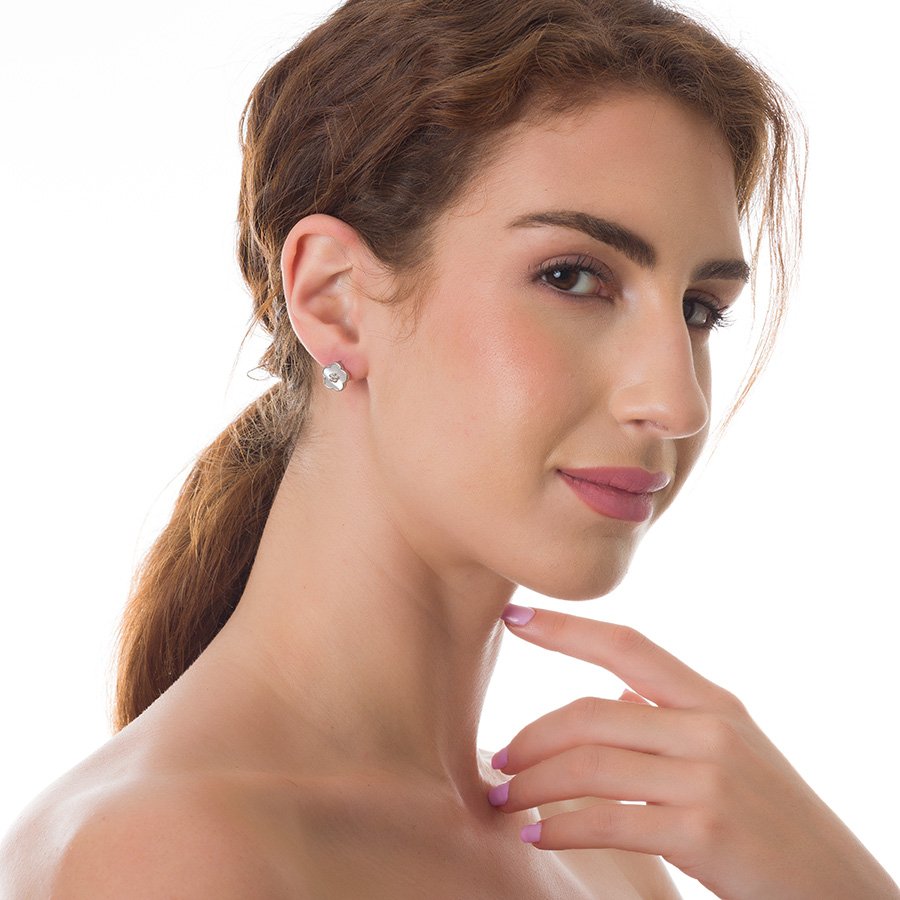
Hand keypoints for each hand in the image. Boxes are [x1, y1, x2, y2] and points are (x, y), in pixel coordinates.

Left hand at [489, 604, 898, 899]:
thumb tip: (615, 692)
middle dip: (531, 737)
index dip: (567, 628)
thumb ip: (673, 717)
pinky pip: (607, 820)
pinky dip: (560, 827)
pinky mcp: (703, 833)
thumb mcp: (735, 751)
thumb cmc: (775, 821)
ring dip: (532, 784)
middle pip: (590, 713)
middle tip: (496, 761)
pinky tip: (535, 836)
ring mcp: (708, 778)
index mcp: (713, 701)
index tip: (515, 617)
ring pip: (589, 765)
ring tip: (503, 801)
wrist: (840, 892)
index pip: (627, 646)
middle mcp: (710, 728)